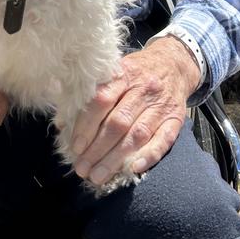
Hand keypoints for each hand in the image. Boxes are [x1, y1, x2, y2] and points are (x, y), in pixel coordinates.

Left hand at [70, 36, 201, 186]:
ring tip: (98, 176)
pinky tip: (133, 169)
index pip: (101, 100)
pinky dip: (149, 156)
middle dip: (97, 149)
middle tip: (82, 168)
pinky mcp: (176, 118)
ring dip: (115, 159)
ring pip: (137, 135)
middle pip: (118, 122)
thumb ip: (88, 95)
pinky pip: (164, 140)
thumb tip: (63, 123)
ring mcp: (161, 104)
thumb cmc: (135, 72)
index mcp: (123, 73)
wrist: (174, 62)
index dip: (86, 125)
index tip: (76, 146)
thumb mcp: (112, 72)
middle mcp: (143, 88)